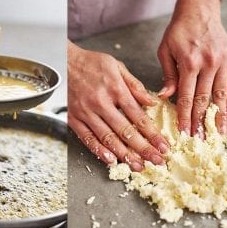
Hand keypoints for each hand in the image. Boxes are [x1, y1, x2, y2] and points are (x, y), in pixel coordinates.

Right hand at [67, 42, 168, 170]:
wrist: (63, 61)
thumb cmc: (91, 63)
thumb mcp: (117, 66)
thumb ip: (135, 85)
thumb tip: (152, 102)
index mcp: (114, 88)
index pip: (138, 116)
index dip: (152, 133)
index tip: (163, 146)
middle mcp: (100, 102)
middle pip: (125, 130)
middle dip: (143, 148)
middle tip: (157, 161)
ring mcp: (85, 112)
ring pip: (107, 138)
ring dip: (124, 154)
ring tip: (138, 166)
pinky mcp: (73, 118)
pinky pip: (87, 138)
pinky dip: (99, 151)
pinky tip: (110, 160)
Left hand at [156, 0, 226, 135]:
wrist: (200, 9)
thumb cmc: (178, 29)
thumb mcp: (165, 49)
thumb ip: (168, 75)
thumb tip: (166, 97)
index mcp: (189, 62)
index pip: (187, 96)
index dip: (185, 116)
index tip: (184, 132)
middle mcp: (208, 63)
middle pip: (205, 99)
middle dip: (201, 121)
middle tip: (200, 139)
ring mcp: (222, 62)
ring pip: (221, 95)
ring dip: (219, 116)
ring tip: (219, 134)